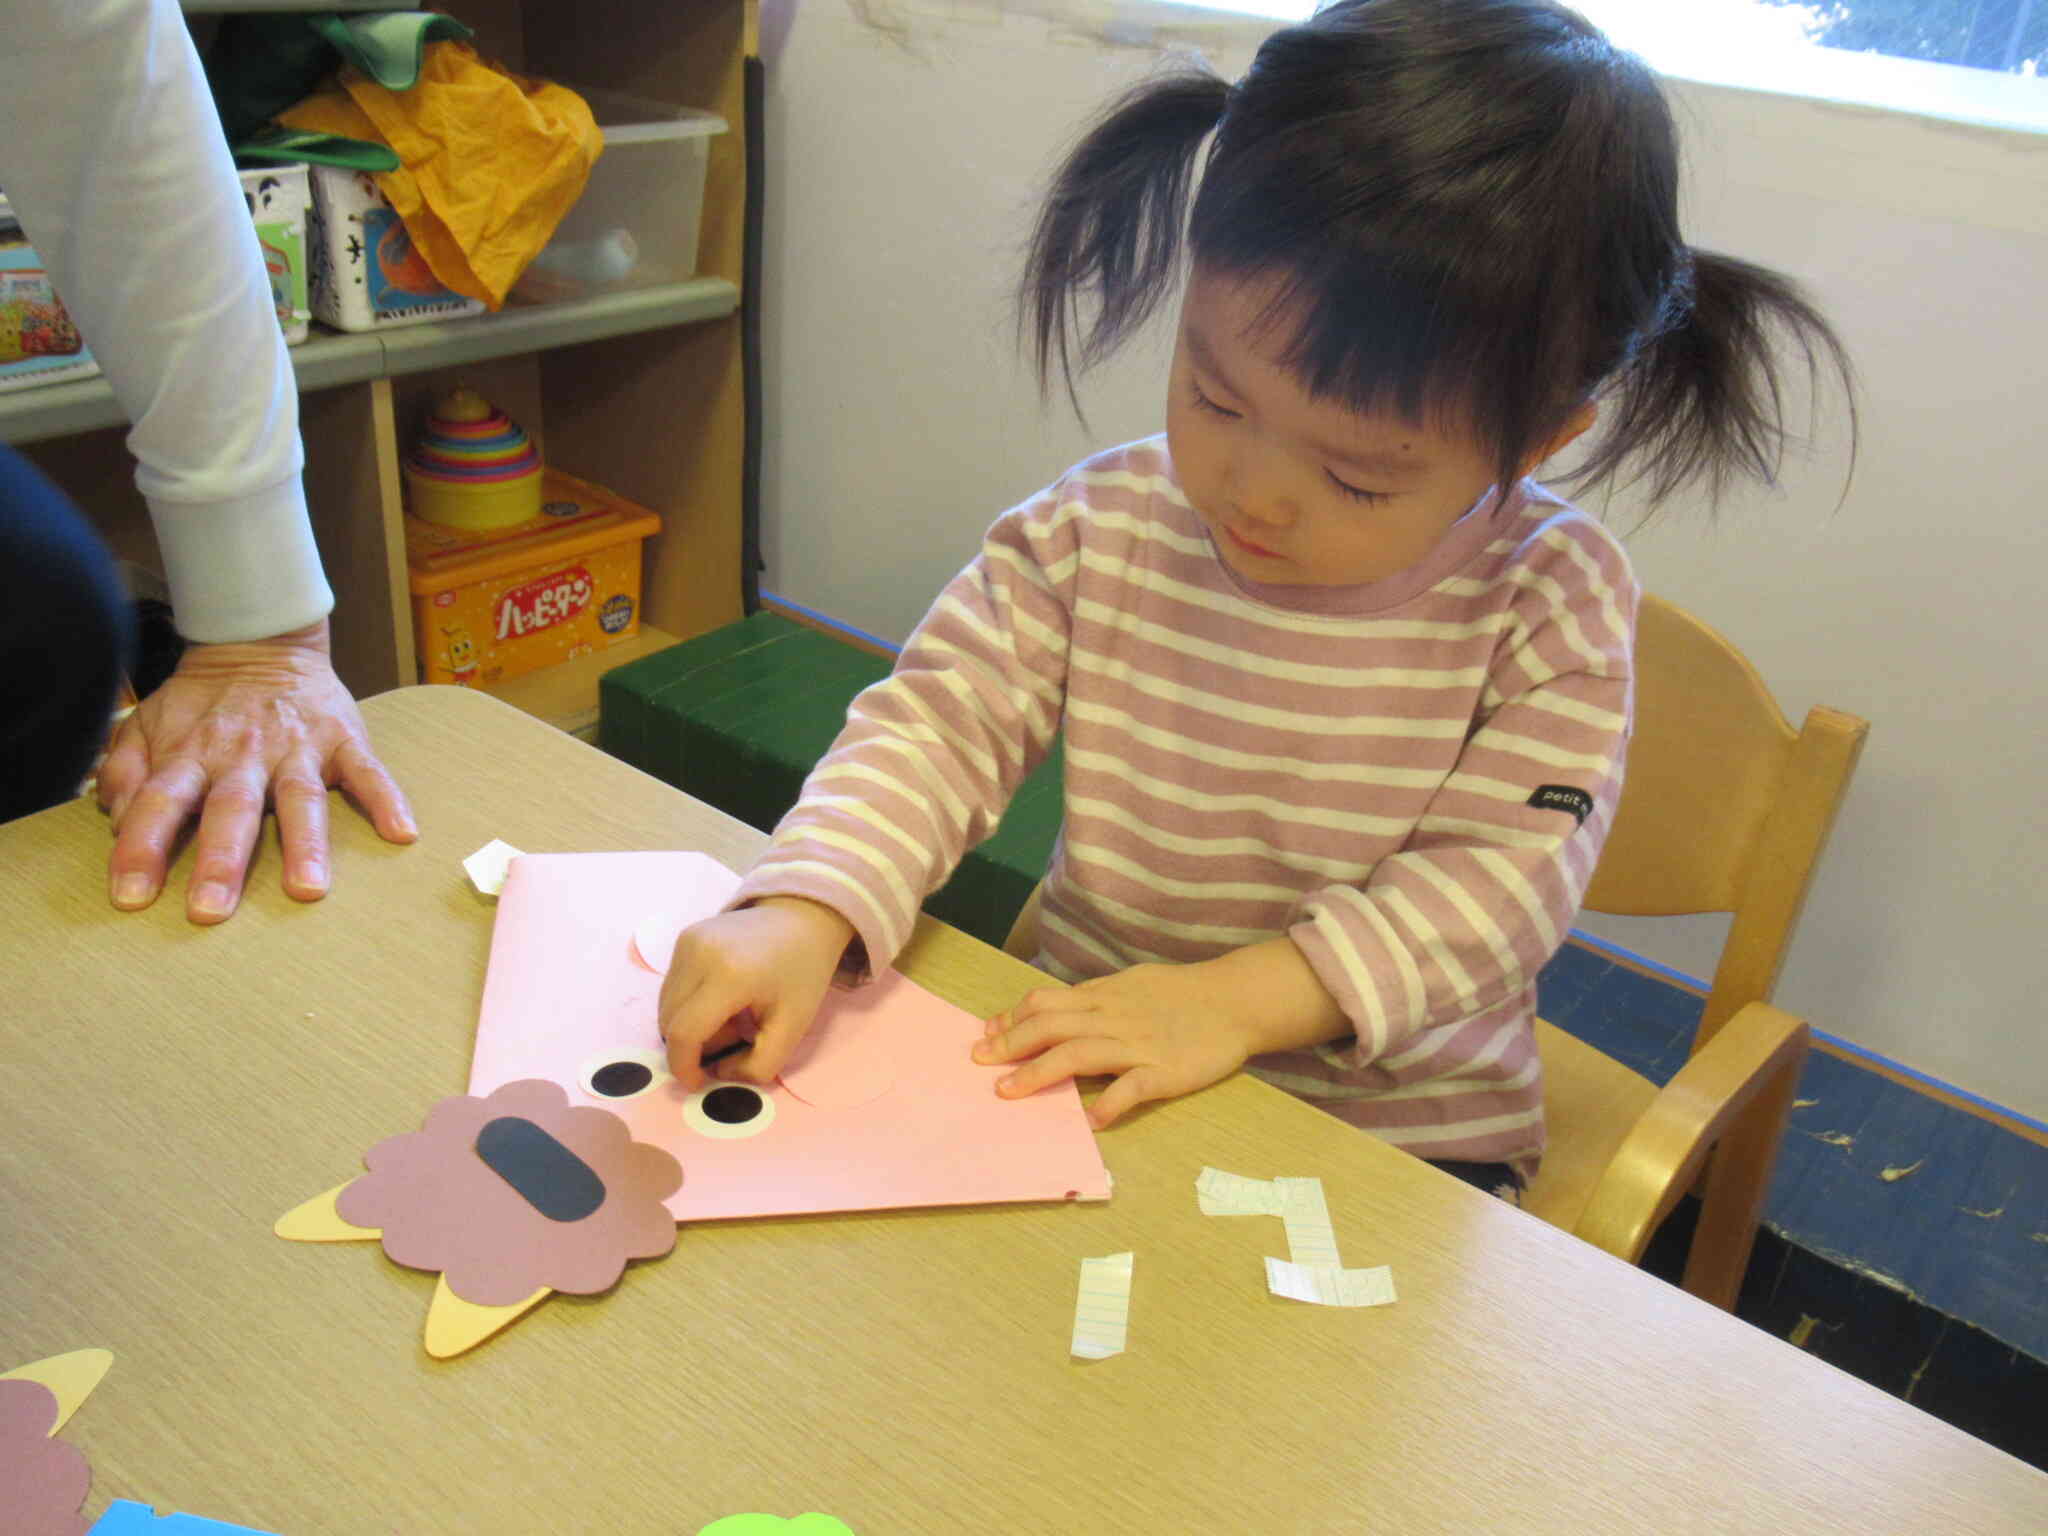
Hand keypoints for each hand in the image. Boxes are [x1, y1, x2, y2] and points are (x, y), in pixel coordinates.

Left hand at [96, 619, 414, 922]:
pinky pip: (369, 773)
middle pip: (230, 809)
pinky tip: (402, 833)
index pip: (160, 802)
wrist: (261, 644)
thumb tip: (116, 819)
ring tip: (307, 889)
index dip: (142, 848)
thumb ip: (124, 770)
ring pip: (300, 799)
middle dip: (220, 860)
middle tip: (210, 911)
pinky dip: (387, 800)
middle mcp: (244, 755)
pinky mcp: (344, 740)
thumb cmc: (202, 701)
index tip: (133, 896)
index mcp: (192, 754)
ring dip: (304, 844)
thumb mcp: (146, 723)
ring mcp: (298, 748)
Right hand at [658, 897, 855, 1090]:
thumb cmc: (802, 973)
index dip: (684, 1066)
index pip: (685, 1033)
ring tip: (733, 1016)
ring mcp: (687, 941)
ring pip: (666, 1006)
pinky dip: (689, 1004)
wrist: (803, 917)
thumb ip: (758, 1066)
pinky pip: (671, 987)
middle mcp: (699, 953)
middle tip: (737, 1037)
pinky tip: (723, 997)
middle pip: (670, 1022)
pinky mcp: (683, 937)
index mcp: (730, 975)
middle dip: (696, 1044)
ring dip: (692, 1025)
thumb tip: (718, 1074)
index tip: (699, 1083)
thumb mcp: (794, 1027)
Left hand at [973, 962, 1261, 1129]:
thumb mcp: (1133, 983)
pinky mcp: (1164, 1072)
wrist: (1236, 1000)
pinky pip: (1132, 1089)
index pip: (1047, 1003)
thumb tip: (1061, 1006)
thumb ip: (1097, 997)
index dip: (1012, 1018)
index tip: (986, 1033)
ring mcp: (1138, 1045)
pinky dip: (1109, 1103)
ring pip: (1080, 1054)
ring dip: (1040, 1072)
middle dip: (1010, 1044)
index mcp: (1105, 997)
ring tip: (1009, 1091)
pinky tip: (1088, 1120)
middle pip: (1051, 1027)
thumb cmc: (1184, 993)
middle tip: (979, 1062)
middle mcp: (1113, 1018)